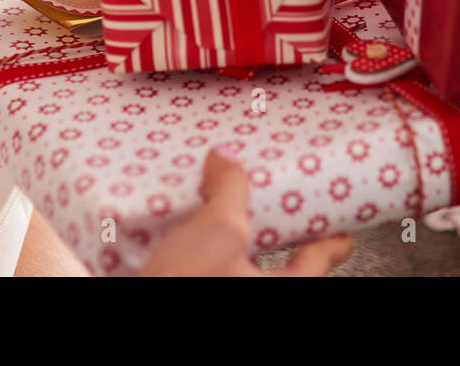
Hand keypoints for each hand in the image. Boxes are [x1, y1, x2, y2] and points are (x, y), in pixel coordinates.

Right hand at [138, 148, 354, 275]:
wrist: (123, 302)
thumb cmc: (186, 287)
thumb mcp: (220, 230)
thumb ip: (231, 188)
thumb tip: (226, 157)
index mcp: (286, 288)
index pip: (326, 256)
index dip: (333, 226)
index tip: (335, 208)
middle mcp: (261, 293)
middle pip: (282, 254)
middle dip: (274, 220)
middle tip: (270, 191)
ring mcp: (225, 289)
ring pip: (242, 259)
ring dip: (233, 230)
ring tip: (222, 198)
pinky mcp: (194, 285)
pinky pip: (210, 264)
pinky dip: (204, 244)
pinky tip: (188, 224)